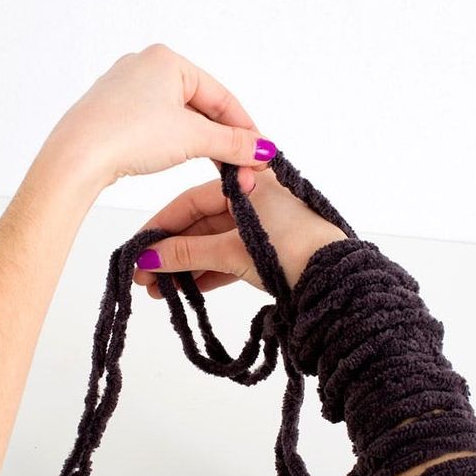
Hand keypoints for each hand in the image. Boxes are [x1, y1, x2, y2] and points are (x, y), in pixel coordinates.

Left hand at [36, 43, 275, 189]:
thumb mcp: (192, 139)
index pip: (220, 95)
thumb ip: (232, 142)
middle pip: (199, 105)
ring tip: (218, 169)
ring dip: (200, 143)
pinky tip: (181, 160)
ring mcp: (124, 89)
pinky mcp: (110, 112)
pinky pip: (154, 124)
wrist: (76, 158)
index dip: (245, 127)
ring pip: (177, 117)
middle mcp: (143, 65)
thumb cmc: (129, 135)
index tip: (260, 152)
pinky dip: (173, 142)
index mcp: (167, 59)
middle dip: (222, 138)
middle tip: (242, 166)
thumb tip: (262, 147)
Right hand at [132, 166, 348, 296]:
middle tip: (144, 276)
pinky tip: (189, 290)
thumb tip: (146, 259)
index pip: (191, 202)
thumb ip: (186, 253)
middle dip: (171, 252)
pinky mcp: (272, 251)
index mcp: (248, 184)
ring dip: (187, 266)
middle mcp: (255, 200)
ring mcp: (264, 227)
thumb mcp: (230, 250)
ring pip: (214, 244)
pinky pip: (231, 258)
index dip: (161, 227)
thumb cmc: (289, 250)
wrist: (337, 281)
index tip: (139, 249)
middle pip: (201, 225)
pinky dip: (210, 272)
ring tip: (161, 290)